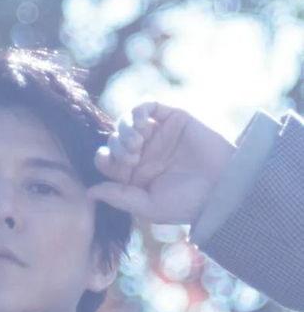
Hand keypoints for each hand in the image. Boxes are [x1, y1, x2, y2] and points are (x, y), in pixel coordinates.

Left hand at [87, 101, 236, 225]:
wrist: (222, 187)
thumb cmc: (187, 203)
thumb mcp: (148, 205)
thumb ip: (118, 197)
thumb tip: (89, 192)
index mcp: (135, 175)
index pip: (106, 160)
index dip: (103, 158)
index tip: (113, 165)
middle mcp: (144, 153)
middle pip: (113, 139)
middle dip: (117, 146)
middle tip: (132, 156)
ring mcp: (158, 134)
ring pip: (126, 121)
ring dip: (125, 129)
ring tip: (138, 142)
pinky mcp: (172, 118)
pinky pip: (147, 106)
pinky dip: (138, 111)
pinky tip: (143, 125)